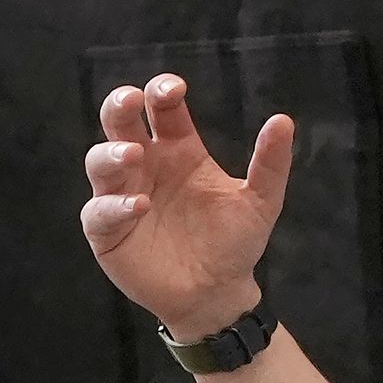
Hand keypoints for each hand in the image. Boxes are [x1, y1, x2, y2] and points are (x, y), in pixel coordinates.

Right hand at [80, 72, 295, 337]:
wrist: (218, 293)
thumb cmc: (235, 241)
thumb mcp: (261, 201)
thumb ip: (270, 163)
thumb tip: (283, 120)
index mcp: (179, 150)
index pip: (161, 108)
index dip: (161, 91)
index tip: (174, 89)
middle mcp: (146, 165)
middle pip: (119, 123)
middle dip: (119, 105)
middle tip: (131, 100)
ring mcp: (122, 195)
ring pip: (99, 161)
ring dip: (111, 153)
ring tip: (134, 155)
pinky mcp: (108, 231)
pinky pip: (99, 212)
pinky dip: (115, 205)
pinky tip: (140, 206)